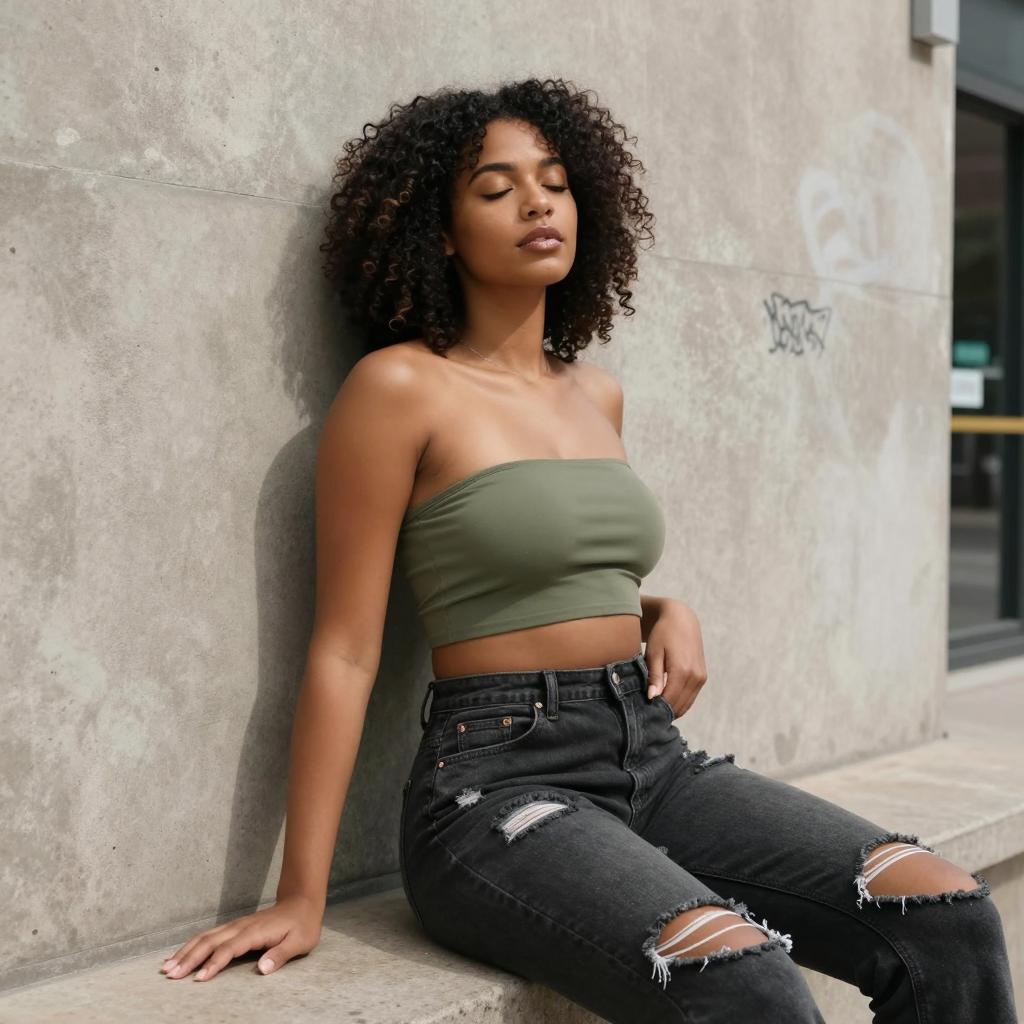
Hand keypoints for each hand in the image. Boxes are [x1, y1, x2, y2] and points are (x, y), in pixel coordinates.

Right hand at [159, 894, 323, 980]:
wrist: (302, 902)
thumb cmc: (302, 925)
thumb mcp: (299, 942)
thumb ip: (280, 955)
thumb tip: (262, 969)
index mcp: (255, 932)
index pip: (229, 949)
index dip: (214, 964)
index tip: (199, 979)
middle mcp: (241, 927)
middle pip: (210, 942)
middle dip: (189, 958)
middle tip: (170, 975)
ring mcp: (236, 925)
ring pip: (205, 937)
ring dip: (185, 951)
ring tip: (166, 967)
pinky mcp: (234, 927)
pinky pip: (209, 935)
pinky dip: (192, 944)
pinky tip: (180, 954)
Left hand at [644, 600, 707, 718]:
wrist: (682, 619)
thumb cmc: (663, 634)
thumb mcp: (654, 652)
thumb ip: (655, 676)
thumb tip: (652, 697)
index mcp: (682, 671)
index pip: (669, 700)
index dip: (655, 709)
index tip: (642, 711)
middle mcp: (695, 676)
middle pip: (679, 706)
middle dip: (663, 711)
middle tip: (646, 713)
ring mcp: (701, 678)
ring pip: (686, 705)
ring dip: (671, 709)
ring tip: (654, 708)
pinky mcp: (702, 677)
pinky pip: (690, 698)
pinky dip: (679, 702)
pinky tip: (665, 700)